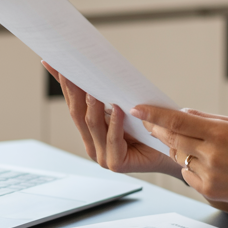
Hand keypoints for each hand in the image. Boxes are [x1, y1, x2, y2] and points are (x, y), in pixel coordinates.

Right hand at [42, 62, 175, 175]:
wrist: (171, 153)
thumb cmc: (149, 129)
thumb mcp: (124, 106)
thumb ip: (108, 94)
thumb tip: (96, 69)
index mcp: (90, 132)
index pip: (73, 104)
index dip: (65, 85)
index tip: (57, 64)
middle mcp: (92, 144)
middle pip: (77, 114)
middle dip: (73, 91)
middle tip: (71, 71)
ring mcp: (102, 156)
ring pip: (93, 125)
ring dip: (92, 105)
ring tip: (93, 87)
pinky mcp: (116, 164)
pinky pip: (113, 139)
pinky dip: (115, 123)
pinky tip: (118, 108)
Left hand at [131, 104, 227, 205]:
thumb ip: (207, 120)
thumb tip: (180, 115)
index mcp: (220, 132)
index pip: (178, 121)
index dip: (155, 115)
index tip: (138, 109)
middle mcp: (213, 154)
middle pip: (173, 140)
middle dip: (159, 131)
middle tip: (148, 123)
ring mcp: (211, 174)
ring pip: (180, 158)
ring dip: (179, 149)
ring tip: (194, 145)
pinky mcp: (210, 190)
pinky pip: (188, 174)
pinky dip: (190, 167)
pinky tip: (206, 164)